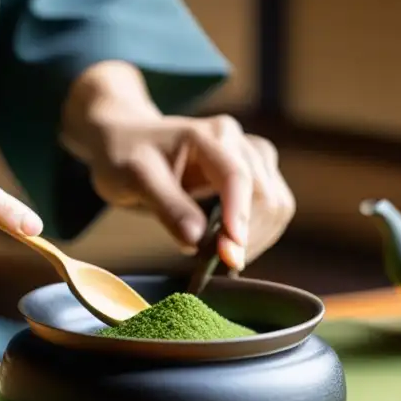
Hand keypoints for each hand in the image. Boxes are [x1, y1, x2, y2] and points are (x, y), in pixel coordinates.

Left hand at [66, 112, 294, 270]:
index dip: (239, 218)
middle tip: (215, 264)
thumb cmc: (125, 155)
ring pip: (276, 203)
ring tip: (222, 258)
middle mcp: (238, 142)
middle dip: (246, 234)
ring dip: (257, 237)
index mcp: (211, 135)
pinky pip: (272, 208)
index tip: (230, 255)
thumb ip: (168, 207)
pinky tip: (229, 246)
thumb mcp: (135, 178)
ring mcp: (248, 158)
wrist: (123, 141)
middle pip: (265, 194)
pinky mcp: (252, 176)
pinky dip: (257, 233)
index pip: (238, 177)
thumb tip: (198, 241)